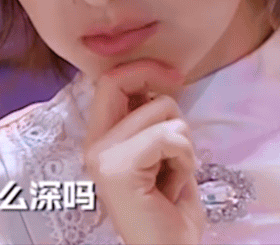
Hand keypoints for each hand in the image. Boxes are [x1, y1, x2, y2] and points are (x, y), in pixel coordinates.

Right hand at [84, 60, 205, 244]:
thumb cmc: (170, 211)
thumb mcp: (162, 156)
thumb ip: (153, 123)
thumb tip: (160, 84)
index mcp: (101, 140)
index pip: (109, 81)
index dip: (141, 69)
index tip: (173, 77)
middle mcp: (94, 145)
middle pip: (122, 82)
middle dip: (160, 87)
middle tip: (180, 114)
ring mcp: (103, 156)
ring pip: (161, 110)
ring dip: (183, 143)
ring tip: (172, 174)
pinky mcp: (118, 168)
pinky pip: (170, 137)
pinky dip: (185, 159)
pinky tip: (174, 184)